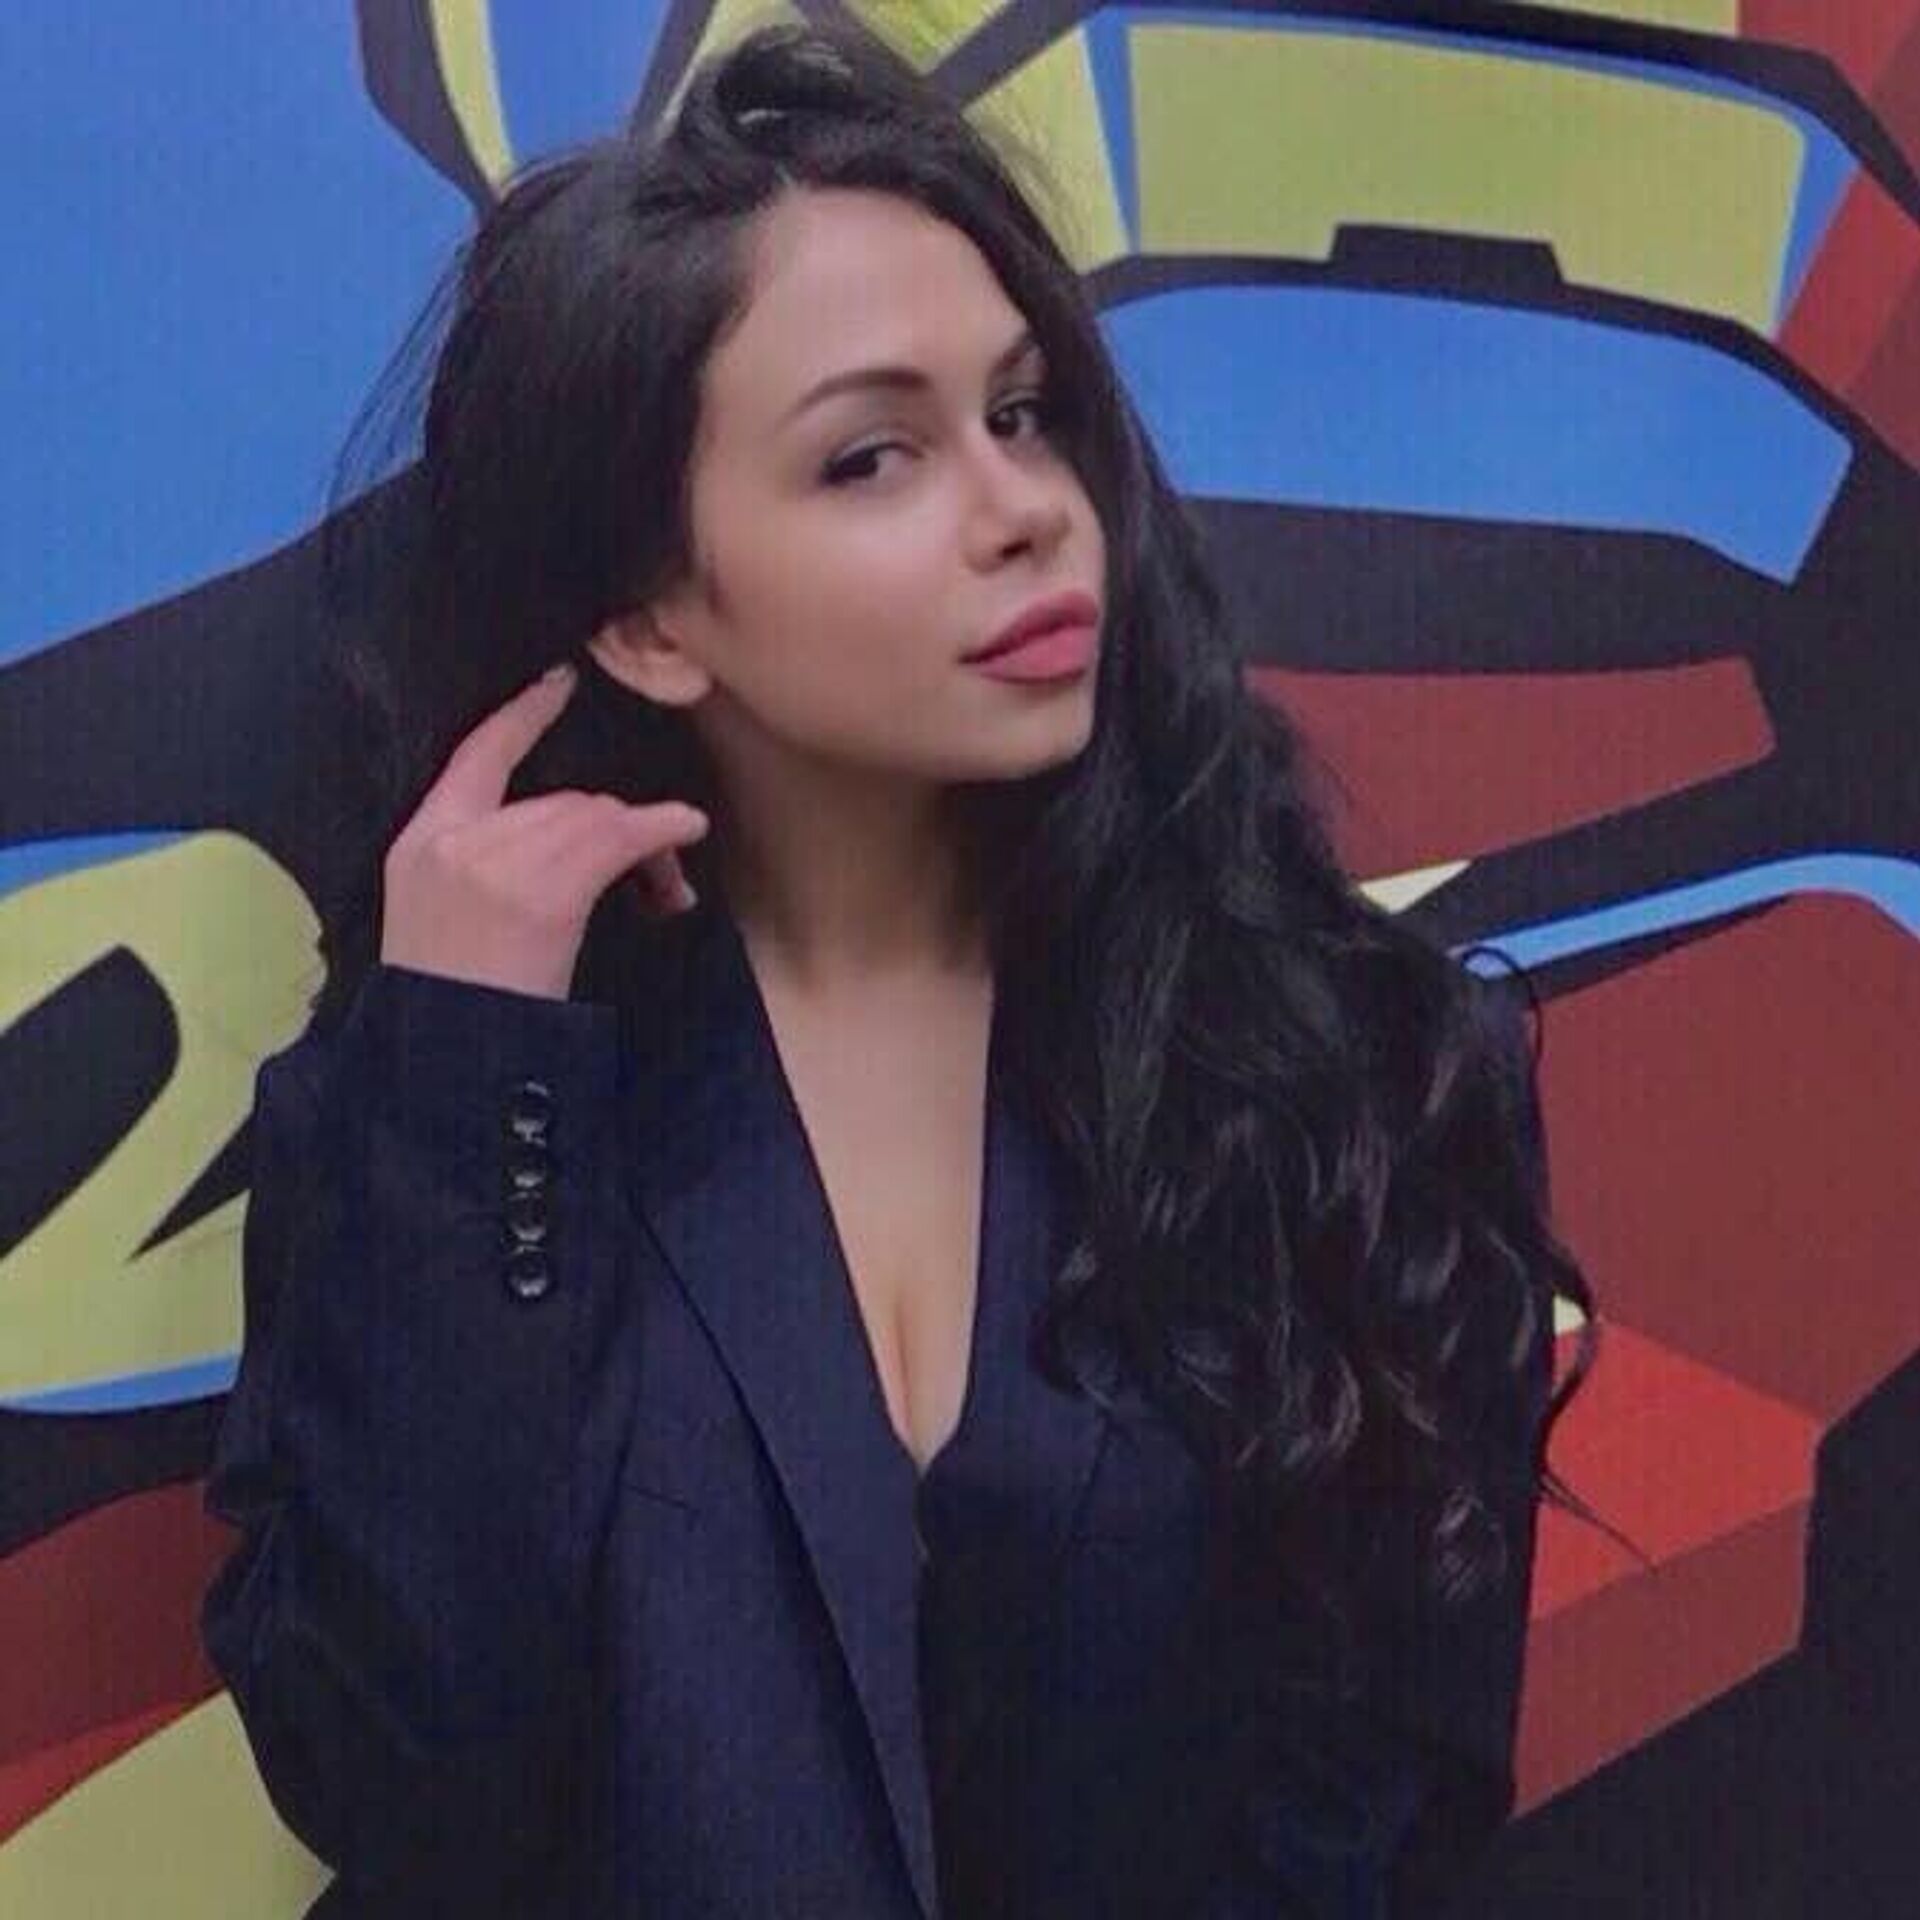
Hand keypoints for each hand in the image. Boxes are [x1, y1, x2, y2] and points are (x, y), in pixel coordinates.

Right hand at [378, 662, 711, 1000]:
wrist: (450, 1058)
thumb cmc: (456, 1004)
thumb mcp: (437, 923)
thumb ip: (480, 866)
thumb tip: (561, 839)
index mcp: (419, 843)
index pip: (474, 755)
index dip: (523, 714)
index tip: (560, 681)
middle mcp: (455, 842)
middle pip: (561, 797)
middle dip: (613, 824)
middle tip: (653, 867)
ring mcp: (498, 864)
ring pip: (595, 817)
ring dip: (642, 845)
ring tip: (664, 887)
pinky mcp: (545, 892)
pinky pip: (619, 838)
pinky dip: (662, 830)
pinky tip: (685, 827)